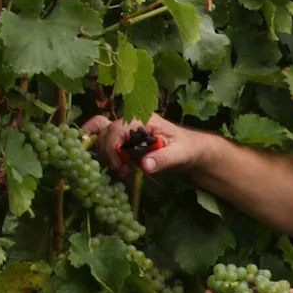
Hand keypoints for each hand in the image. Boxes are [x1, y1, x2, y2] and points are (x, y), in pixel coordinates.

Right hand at [82, 113, 205, 177]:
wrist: (189, 151)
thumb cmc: (186, 149)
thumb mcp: (179, 154)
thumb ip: (163, 159)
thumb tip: (145, 165)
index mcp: (143, 120)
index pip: (116, 129)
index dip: (112, 147)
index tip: (118, 166)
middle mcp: (131, 121)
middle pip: (105, 133)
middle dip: (108, 153)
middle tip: (119, 171)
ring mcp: (126, 129)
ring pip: (102, 137)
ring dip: (106, 156)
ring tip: (122, 172)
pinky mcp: (124, 139)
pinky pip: (105, 141)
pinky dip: (105, 153)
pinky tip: (116, 167)